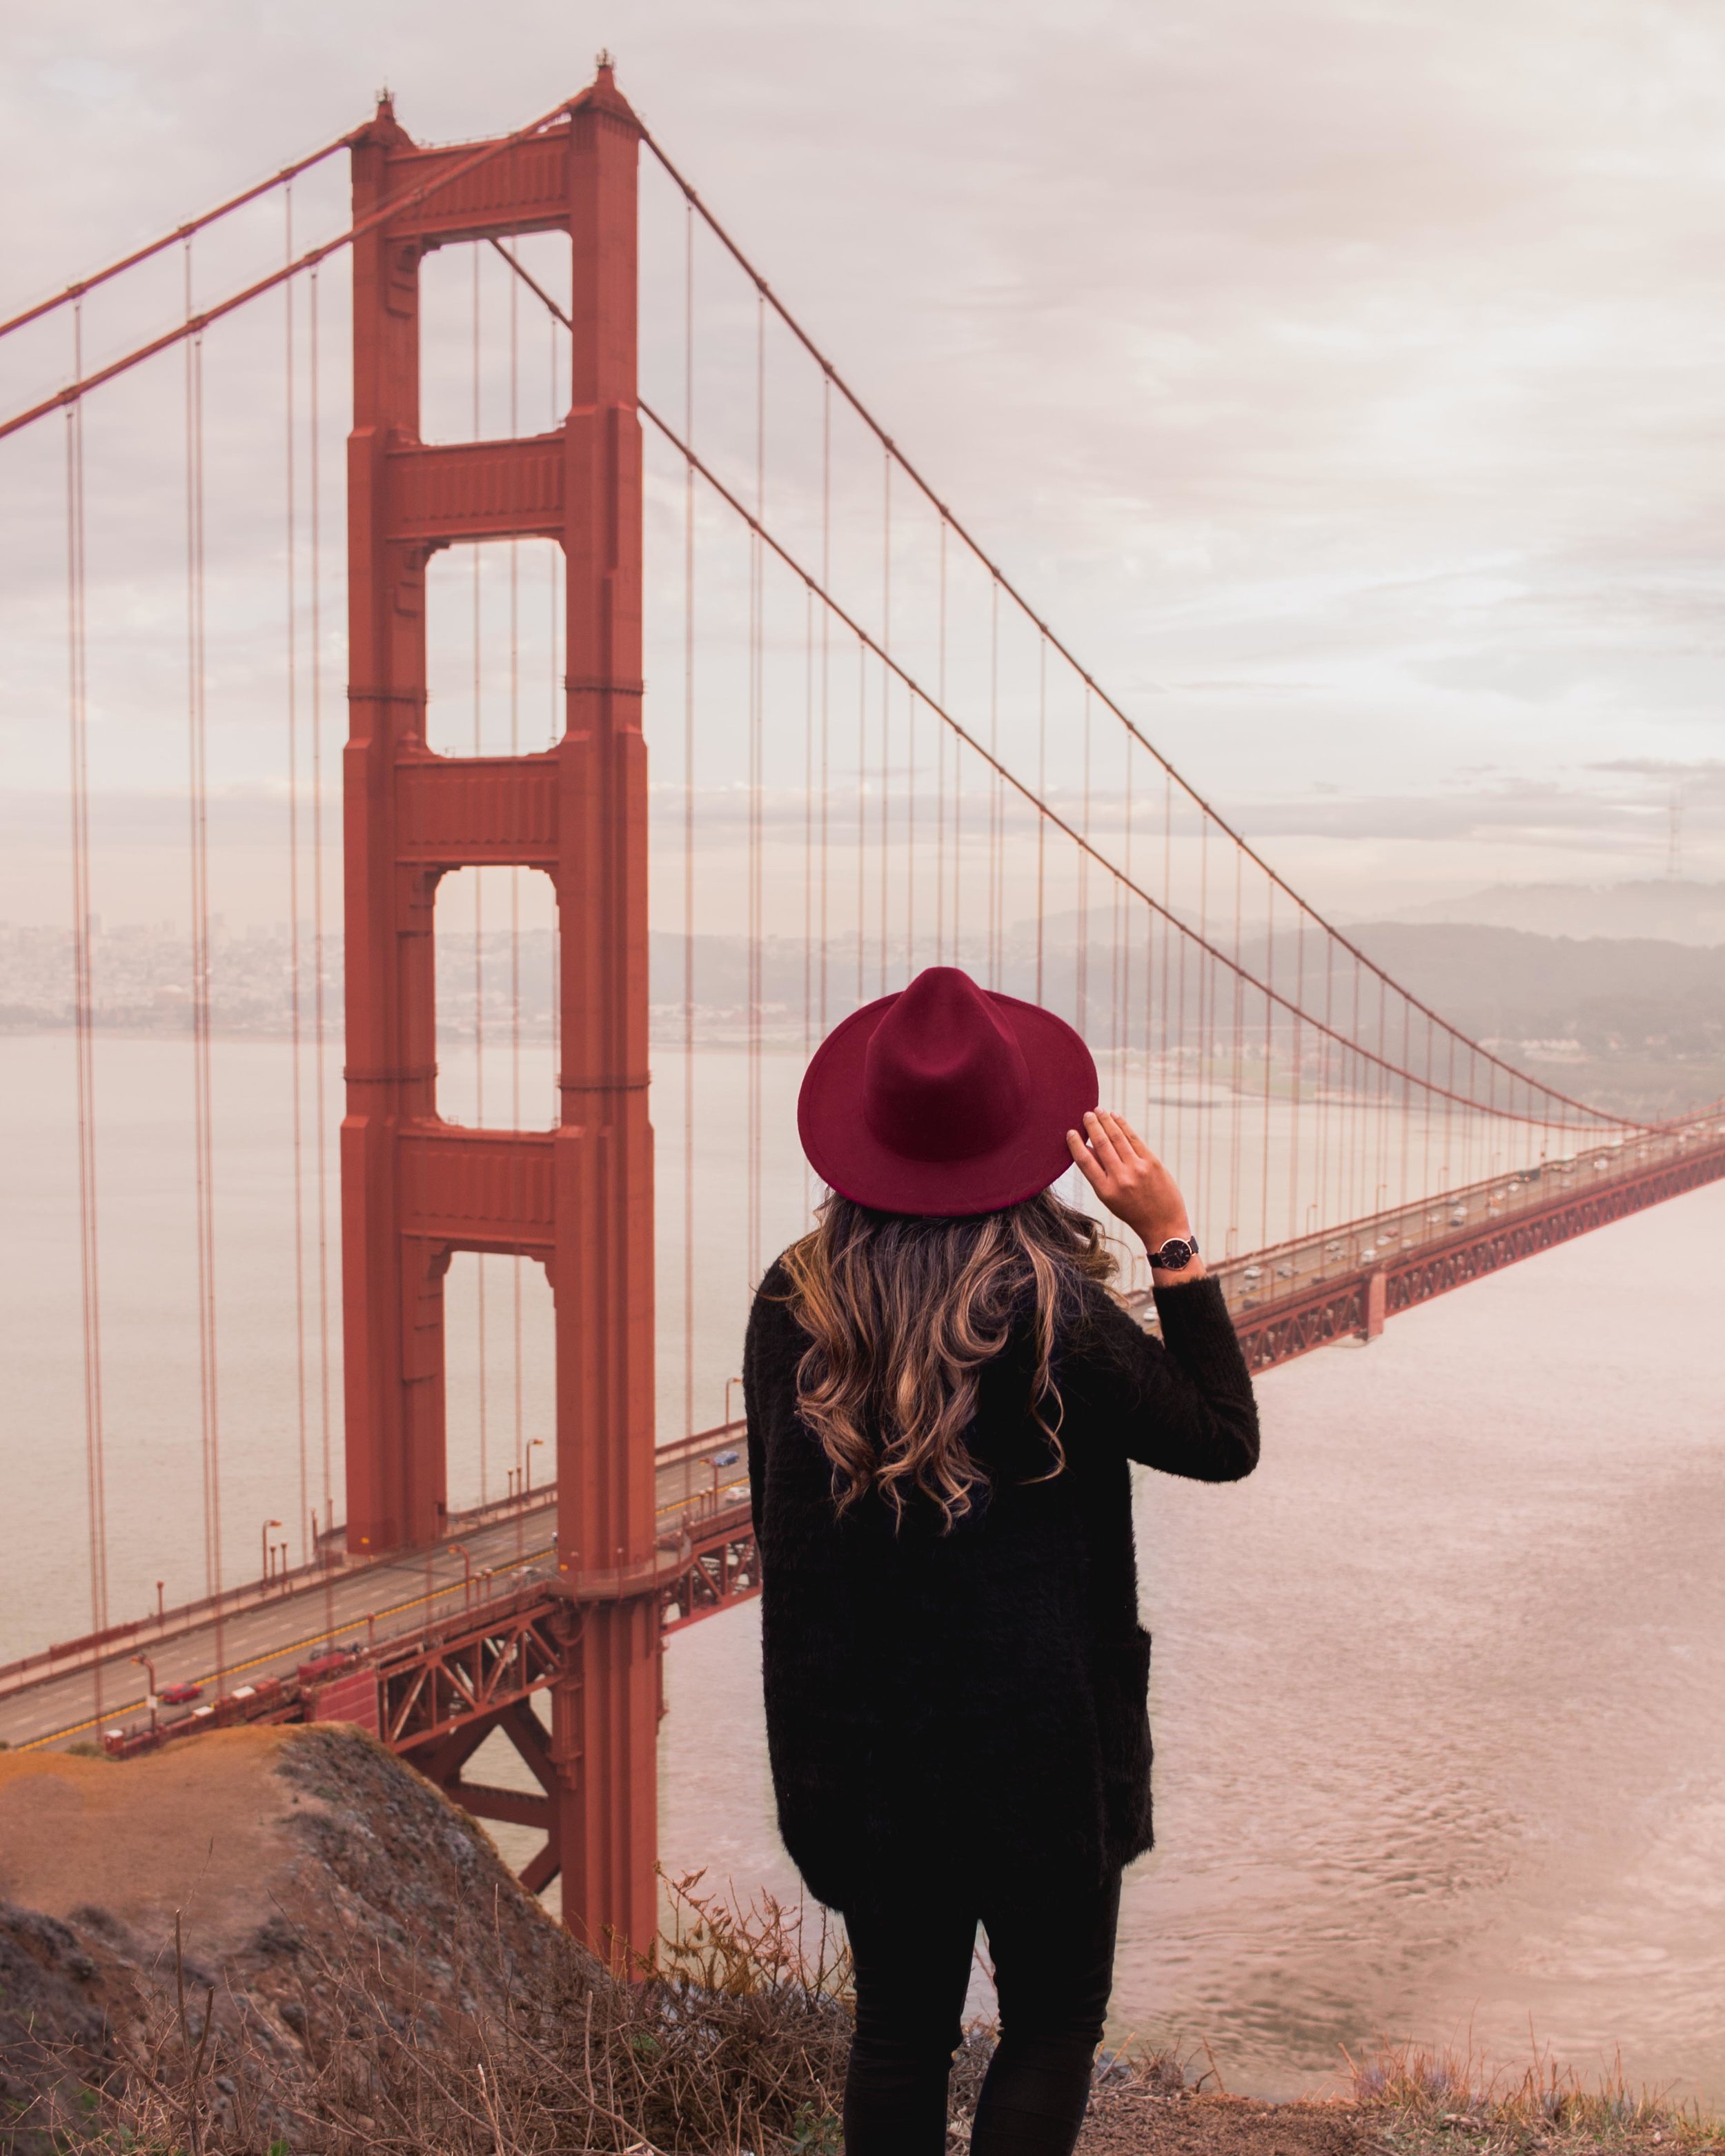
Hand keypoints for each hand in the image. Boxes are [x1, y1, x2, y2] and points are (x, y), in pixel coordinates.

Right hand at [1065, 1110, 1197, 1261]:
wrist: (1163, 1225)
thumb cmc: (1133, 1212)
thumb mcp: (1110, 1199)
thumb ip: (1099, 1174)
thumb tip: (1087, 1148)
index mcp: (1105, 1190)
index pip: (1085, 1161)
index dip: (1076, 1144)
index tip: (1070, 1132)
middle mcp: (1120, 1178)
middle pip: (1101, 1144)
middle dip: (1092, 1126)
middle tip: (1086, 1114)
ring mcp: (1138, 1169)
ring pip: (1117, 1137)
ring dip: (1106, 1121)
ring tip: (1099, 1111)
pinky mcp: (1152, 1163)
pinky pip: (1134, 1139)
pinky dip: (1123, 1125)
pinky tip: (1116, 1117)